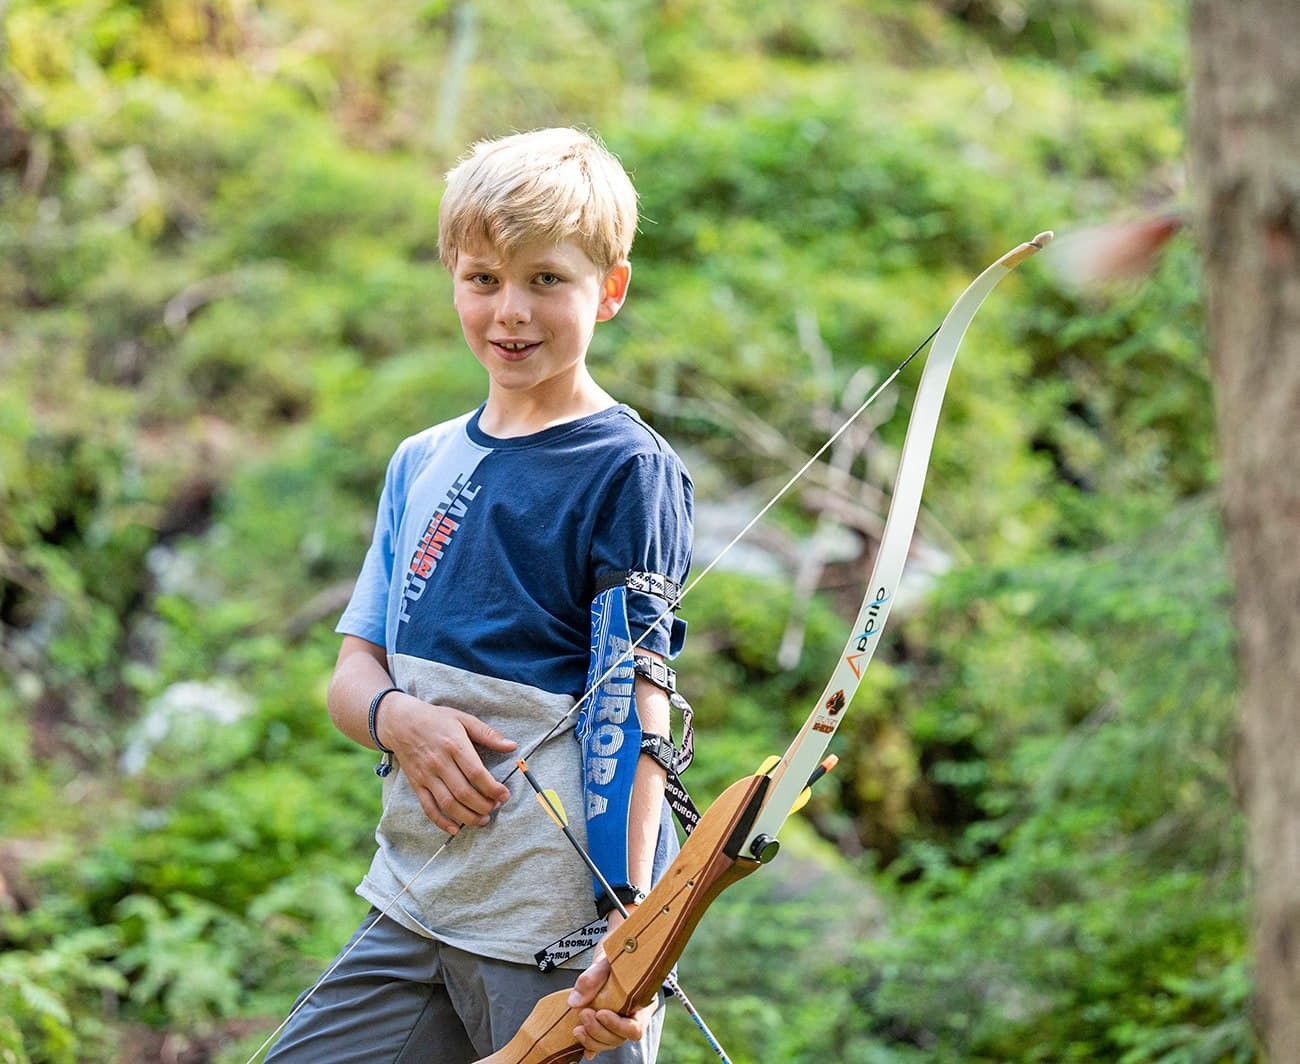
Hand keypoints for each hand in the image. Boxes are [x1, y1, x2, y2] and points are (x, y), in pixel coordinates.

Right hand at [379, 693, 515, 833]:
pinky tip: (455, 829)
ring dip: (467, 817)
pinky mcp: (416, 784)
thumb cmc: (436, 719)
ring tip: (482, 820)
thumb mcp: (464, 719)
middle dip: (483, 805)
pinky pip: (428, 807)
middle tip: (495, 807)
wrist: (400, 722)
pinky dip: (441, 822)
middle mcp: (439, 762)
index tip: (505, 795)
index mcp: (454, 745)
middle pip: (463, 792)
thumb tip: (512, 746)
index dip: (492, 788)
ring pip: (447, 803)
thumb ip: (488, 734)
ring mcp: (426, 775)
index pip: (476, 773)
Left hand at [566, 910, 657, 1059]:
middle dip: (599, 1031)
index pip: (635, 1028)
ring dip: (592, 1039)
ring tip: (577, 1027)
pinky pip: (601, 1040)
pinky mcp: (607, 1022)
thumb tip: (574, 1002)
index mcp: (641, 1002)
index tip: (601, 1012)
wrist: (617, 950)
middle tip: (583, 1014)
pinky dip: (590, 1045)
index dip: (618, 1026)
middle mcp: (633, 1016)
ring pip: (609, 1042)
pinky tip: (581, 1045)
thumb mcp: (607, 960)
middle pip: (620, 1038)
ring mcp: (620, 1020)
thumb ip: (592, 978)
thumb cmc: (619, 953)